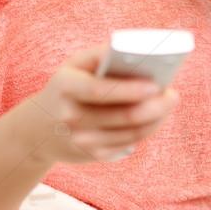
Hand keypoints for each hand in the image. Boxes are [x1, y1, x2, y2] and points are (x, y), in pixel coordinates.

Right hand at [35, 44, 179, 163]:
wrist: (37, 129)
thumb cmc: (66, 87)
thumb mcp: (74, 66)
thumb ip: (101, 56)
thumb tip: (138, 53)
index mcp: (65, 86)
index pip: (101, 90)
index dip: (131, 89)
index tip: (157, 85)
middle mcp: (70, 116)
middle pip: (123, 116)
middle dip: (155, 106)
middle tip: (173, 95)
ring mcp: (81, 140)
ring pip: (131, 133)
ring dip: (156, 118)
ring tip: (168, 103)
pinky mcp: (92, 155)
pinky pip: (128, 143)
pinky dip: (146, 130)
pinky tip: (155, 118)